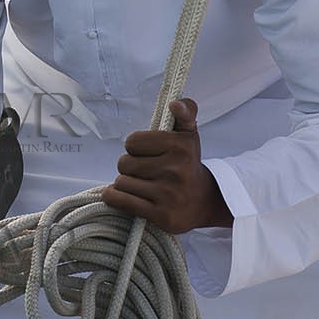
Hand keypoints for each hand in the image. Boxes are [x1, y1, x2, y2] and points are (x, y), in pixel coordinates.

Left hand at [99, 99, 232, 234]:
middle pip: (124, 163)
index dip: (135, 147)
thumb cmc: (187, 165)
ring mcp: (168, 194)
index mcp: (181, 146)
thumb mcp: (189, 136)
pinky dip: (114, 197)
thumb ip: (185, 112)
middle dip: (130, 167)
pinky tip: (121, 195)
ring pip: (121, 182)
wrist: (204, 202)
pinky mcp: (161, 215)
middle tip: (144, 172)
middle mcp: (176, 169)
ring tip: (140, 186)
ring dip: (125, 184)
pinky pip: (120, 201)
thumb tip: (175, 103)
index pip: (132, 142)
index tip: (147, 153)